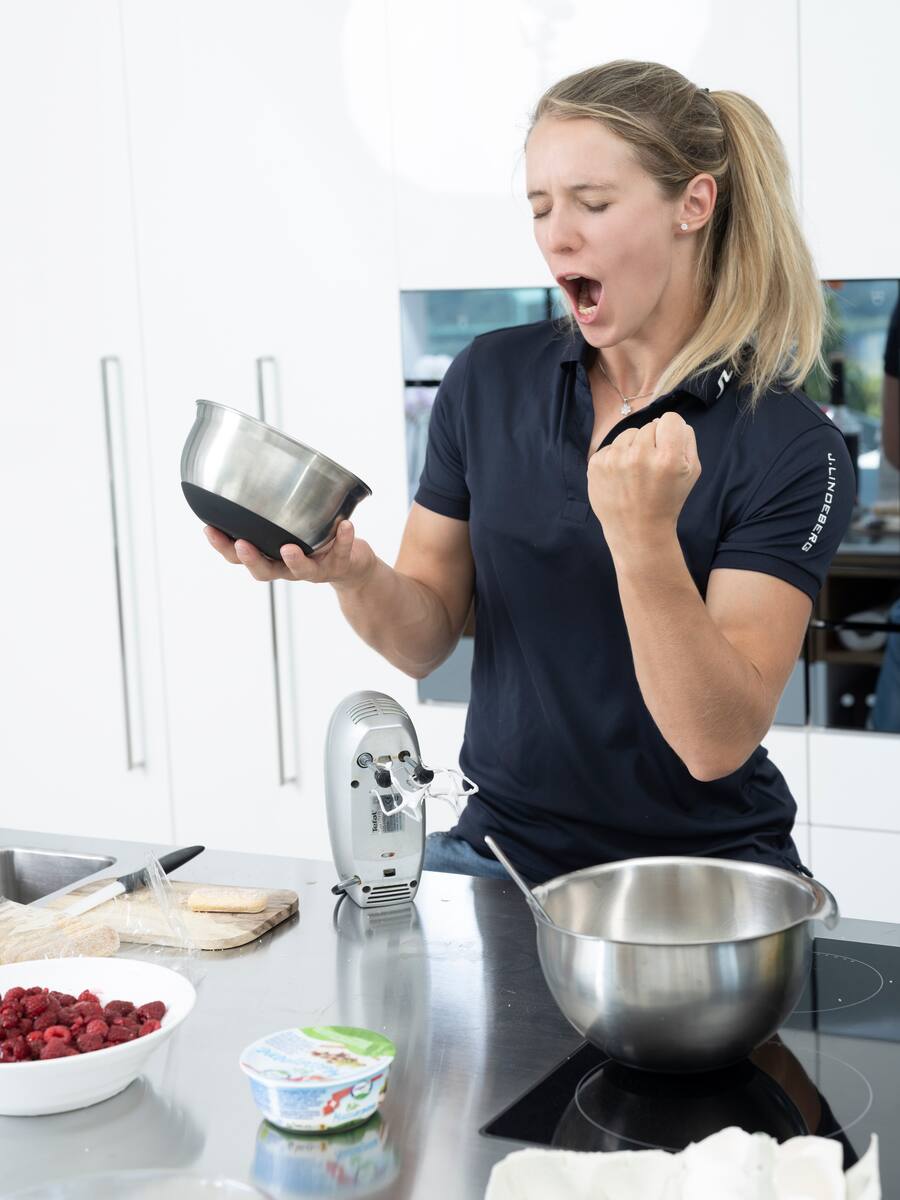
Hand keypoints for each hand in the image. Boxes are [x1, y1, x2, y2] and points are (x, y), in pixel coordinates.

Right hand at [203, 519, 376, 590]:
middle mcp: (288, 567)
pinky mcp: (340, 564)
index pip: (238, 556)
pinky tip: (346, 524)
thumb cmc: (313, 540)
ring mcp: (314, 569)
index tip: (209, 528)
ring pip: (301, 571)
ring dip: (294, 560)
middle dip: (251, 559)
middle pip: (264, 571)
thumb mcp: (288, 523)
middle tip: (242, 545)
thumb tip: (247, 462)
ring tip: (289, 547)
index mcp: (270, 556)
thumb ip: (270, 507)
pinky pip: (342, 552)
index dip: (223, 546)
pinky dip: (344, 539)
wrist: (351, 566)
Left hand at [586, 412, 700, 559]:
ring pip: (628, 433)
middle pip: (649, 425)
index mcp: (667, 457)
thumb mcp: (692, 471)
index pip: (670, 419)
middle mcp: (639, 455)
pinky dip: (616, 458)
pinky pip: (611, 446)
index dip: (671, 432)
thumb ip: (686, 439)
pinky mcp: (596, 464)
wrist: (637, 531)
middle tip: (652, 468)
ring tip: (636, 474)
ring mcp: (614, 460)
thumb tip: (667, 419)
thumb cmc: (667, 500)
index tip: (668, 447)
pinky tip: (622, 478)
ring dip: (633, 448)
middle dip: (653, 442)